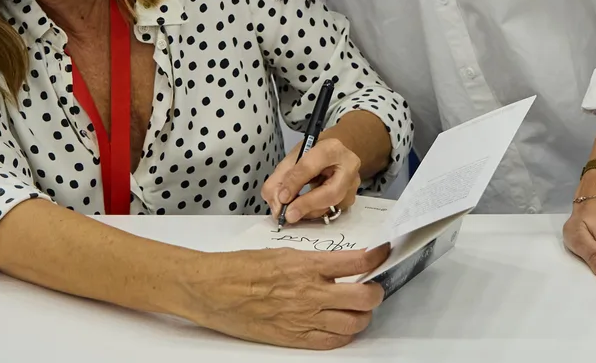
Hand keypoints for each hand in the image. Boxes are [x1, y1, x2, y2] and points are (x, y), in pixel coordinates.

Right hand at [175, 245, 389, 349]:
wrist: (211, 290)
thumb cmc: (240, 268)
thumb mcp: (282, 253)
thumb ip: (314, 261)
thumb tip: (340, 265)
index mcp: (307, 265)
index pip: (358, 262)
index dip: (379, 258)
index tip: (384, 254)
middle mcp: (310, 293)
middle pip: (364, 297)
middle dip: (376, 291)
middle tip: (374, 286)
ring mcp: (303, 318)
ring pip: (353, 323)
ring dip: (362, 315)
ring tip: (358, 308)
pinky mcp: (293, 338)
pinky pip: (331, 342)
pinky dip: (343, 335)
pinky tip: (341, 326)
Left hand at [263, 135, 362, 225]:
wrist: (335, 155)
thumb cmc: (314, 154)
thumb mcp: (293, 158)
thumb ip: (279, 180)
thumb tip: (276, 206)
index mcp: (331, 148)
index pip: (311, 166)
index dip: (294, 183)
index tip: (281, 197)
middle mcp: (348, 166)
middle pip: (331, 192)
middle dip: (306, 205)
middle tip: (288, 215)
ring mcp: (352, 185)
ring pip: (331, 206)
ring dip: (308, 211)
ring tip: (293, 208)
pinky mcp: (350, 199)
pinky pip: (331, 211)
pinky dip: (314, 213)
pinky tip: (305, 208)